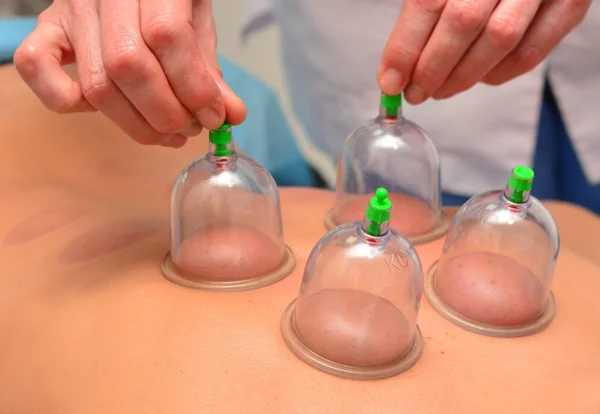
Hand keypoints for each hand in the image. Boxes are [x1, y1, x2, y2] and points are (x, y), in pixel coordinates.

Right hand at [14, 0, 246, 147]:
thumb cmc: (168, 0)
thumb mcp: (197, 22)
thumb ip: (210, 68)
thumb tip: (231, 115)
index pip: (166, 36)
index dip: (193, 86)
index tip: (214, 117)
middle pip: (127, 66)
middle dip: (166, 113)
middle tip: (190, 128)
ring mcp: (70, 11)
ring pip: (96, 83)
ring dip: (137, 124)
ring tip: (169, 132)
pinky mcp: (48, 29)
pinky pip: (36, 68)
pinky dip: (63, 99)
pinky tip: (110, 111)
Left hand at [377, 0, 591, 103]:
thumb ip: (425, 10)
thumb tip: (395, 68)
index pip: (427, 2)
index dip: (405, 48)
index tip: (390, 80)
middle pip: (463, 22)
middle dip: (432, 68)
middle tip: (415, 92)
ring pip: (500, 40)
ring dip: (462, 77)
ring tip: (439, 90)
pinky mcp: (571, 3)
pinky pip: (532, 52)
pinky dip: (498, 74)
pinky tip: (478, 78)